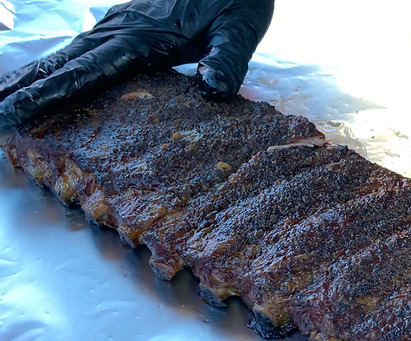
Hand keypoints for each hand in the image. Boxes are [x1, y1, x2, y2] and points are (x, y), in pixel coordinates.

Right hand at [0, 0, 273, 126]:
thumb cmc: (237, 0)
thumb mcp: (241, 30)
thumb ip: (227, 60)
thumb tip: (212, 89)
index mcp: (142, 36)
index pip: (87, 70)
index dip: (49, 94)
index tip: (16, 113)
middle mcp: (121, 30)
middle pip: (64, 63)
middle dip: (26, 90)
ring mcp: (120, 26)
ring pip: (67, 55)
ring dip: (34, 79)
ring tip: (3, 102)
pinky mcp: (126, 27)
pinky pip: (82, 51)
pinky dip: (56, 68)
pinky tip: (46, 79)